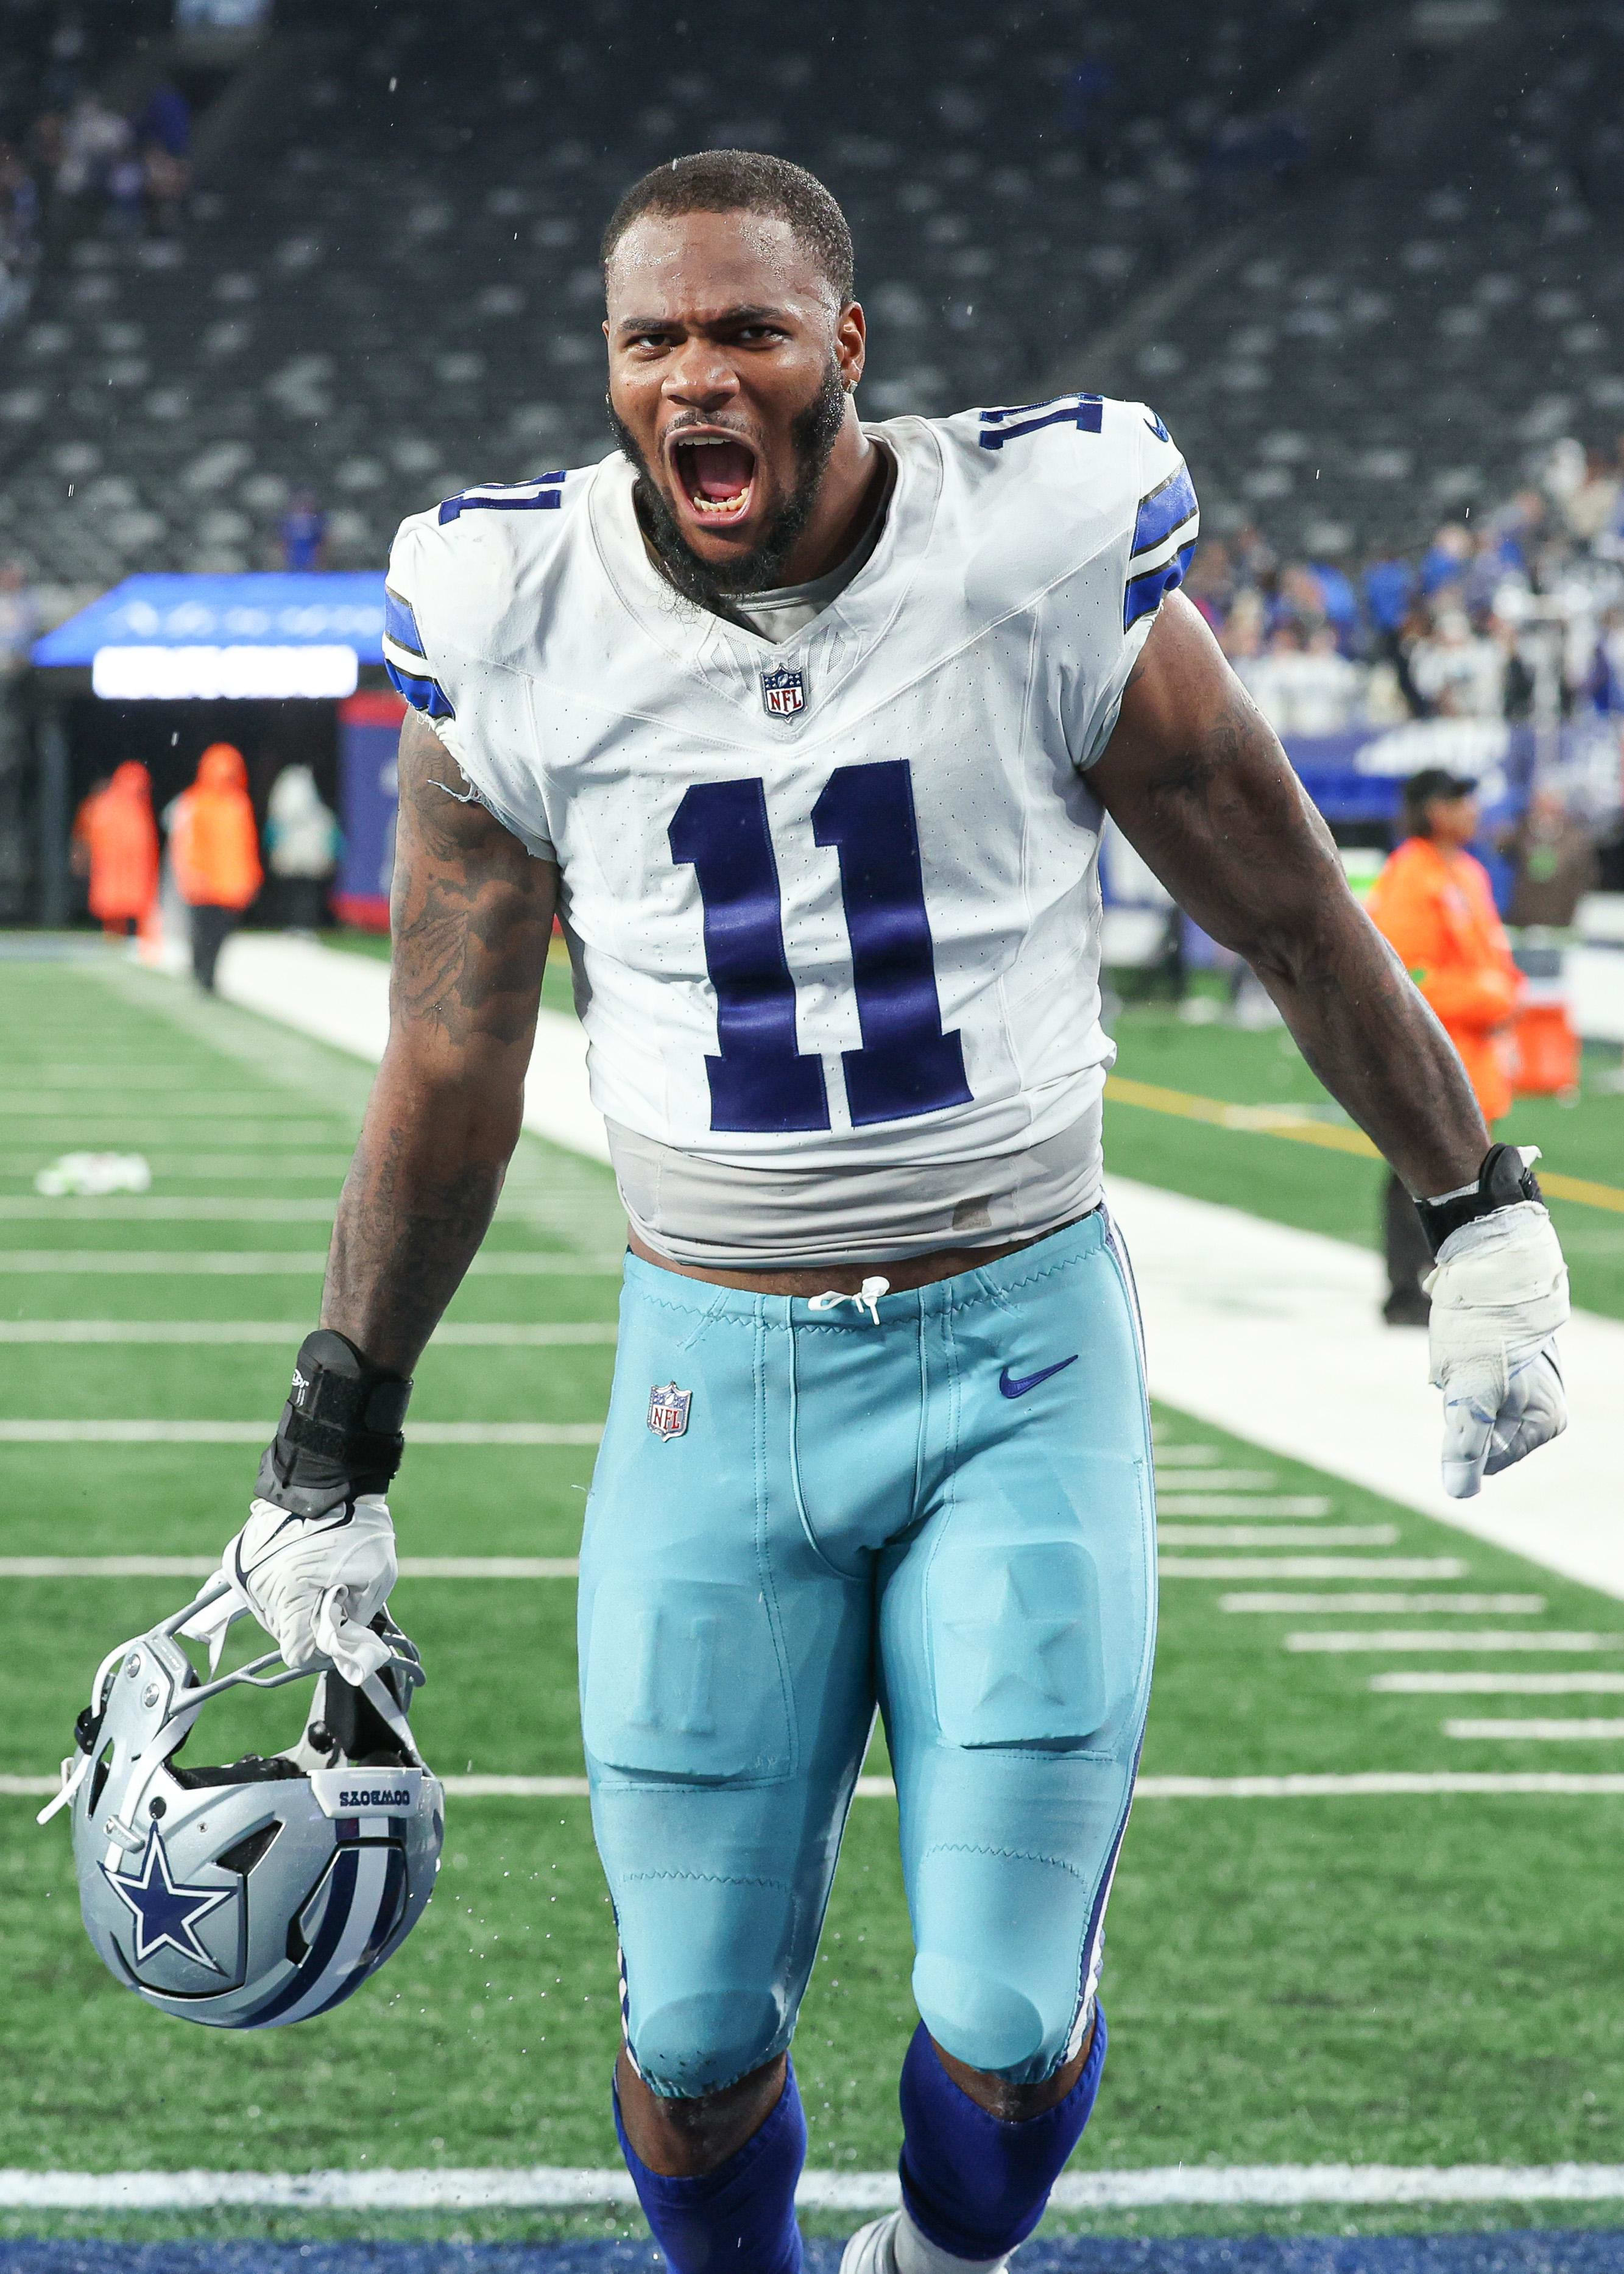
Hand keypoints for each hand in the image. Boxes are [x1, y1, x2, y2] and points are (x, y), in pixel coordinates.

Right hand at [221, 1494, 398, 1683]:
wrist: (328, 1476)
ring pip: (272, 1613)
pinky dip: (280, 1587)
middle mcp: (259, 1587)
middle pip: (285, 1632)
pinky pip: (260, 1590)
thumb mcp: (376, 1578)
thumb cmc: (358, 1525)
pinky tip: (298, 1567)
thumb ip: (356, 1619)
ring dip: (294, 1605)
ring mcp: (243, 1572)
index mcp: (291, 1594)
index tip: (338, 1634)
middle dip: (310, 1624)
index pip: (297, 1652)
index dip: (321, 1651)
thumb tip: (344, 1645)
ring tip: (316, 1576)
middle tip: (332, 1597)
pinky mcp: (237, 1559)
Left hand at [1427, 1202, 1568, 1498]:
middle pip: (1481, 1434)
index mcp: (1545, 1423)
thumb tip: (1459, 1494)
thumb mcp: (1470, 1390)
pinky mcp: (1514, 1368)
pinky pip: (1476, 1384)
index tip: (1470, 1391)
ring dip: (1461, 1387)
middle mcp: (1544, 1409)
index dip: (1464, 1428)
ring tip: (1469, 1355)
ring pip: (1476, 1410)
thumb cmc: (1485, 1328)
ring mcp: (1530, 1388)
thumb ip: (1465, 1443)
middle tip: (1466, 1369)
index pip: (1486, 1459)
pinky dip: (1464, 1369)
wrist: (1492, 1266)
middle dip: (1463, 1408)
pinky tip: (1471, 1346)